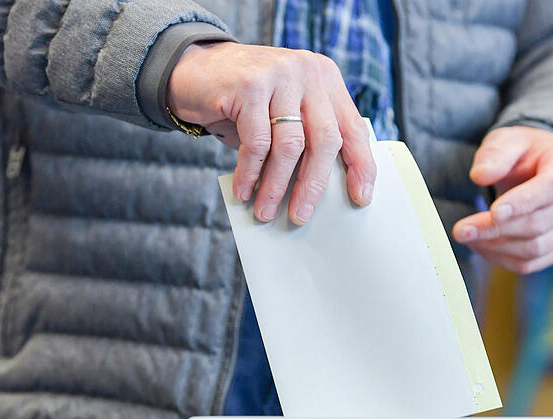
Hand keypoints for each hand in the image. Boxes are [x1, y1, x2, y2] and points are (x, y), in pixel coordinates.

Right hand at [167, 41, 375, 224]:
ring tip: (266, 211)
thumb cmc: (243, 102)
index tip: (361, 196)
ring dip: (277, 185)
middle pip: (325, 139)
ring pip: (290, 145)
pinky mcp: (250, 85)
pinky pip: (257, 143)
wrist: (192, 69)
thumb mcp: (284, 111)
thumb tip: (318, 191)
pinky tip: (244, 191)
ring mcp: (280, 74)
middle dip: (314, 184)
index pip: (352, 127)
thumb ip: (306, 135)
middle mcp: (308, 71)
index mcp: (325, 78)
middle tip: (302, 215)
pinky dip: (250, 173)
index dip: (360, 164)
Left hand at [452, 126, 552, 273]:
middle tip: (461, 229)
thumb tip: (480, 175)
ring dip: (496, 246)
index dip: (524, 202)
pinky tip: (481, 245)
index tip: (493, 212)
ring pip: (535, 248)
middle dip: (496, 229)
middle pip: (539, 223)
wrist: (539, 168)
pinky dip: (502, 258)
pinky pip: (533, 263)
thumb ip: (495, 154)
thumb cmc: (522, 153)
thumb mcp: (507, 140)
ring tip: (467, 236)